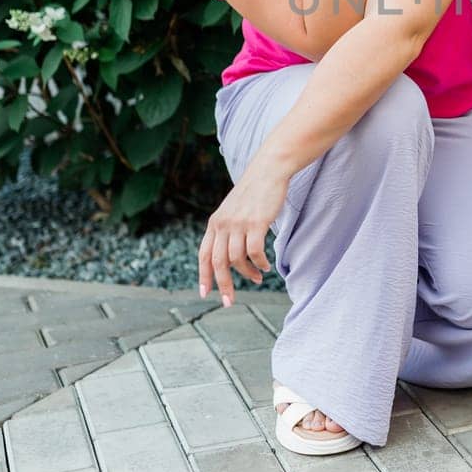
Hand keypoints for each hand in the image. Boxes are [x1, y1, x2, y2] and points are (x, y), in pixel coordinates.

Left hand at [197, 164, 289, 306]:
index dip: (203, 276)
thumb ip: (227, 229)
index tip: (205, 293)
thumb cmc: (254, 192)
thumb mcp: (233, 210)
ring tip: (257, 277)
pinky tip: (265, 266)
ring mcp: (238, 224)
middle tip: (229, 301)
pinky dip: (260, 263)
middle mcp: (223, 224)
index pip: (203, 255)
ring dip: (248, 273)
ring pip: (237, 259)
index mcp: (214, 223)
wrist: (268, 170)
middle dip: (223, 285)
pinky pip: (255, 252)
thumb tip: (229, 256)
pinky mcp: (256, 223)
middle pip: (218, 263)